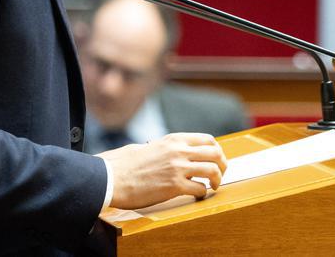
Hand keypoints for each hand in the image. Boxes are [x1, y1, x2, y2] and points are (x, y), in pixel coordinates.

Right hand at [97, 132, 226, 208]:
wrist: (111, 177)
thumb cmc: (124, 164)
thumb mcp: (148, 147)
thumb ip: (165, 148)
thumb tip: (172, 153)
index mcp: (173, 140)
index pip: (207, 139)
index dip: (216, 150)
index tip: (216, 159)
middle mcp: (179, 151)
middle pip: (215, 153)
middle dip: (223, 164)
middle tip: (220, 174)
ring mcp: (178, 168)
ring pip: (213, 170)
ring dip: (217, 180)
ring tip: (213, 186)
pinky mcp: (174, 186)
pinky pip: (200, 189)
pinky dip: (203, 193)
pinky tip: (198, 195)